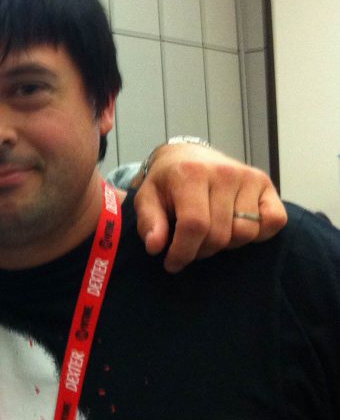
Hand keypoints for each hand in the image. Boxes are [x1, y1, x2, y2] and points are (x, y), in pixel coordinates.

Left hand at [134, 142, 287, 272]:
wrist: (188, 155)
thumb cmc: (166, 182)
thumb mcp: (146, 198)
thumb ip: (148, 222)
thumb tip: (155, 247)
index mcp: (191, 174)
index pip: (195, 225)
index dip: (183, 252)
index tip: (172, 264)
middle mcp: (224, 172)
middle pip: (220, 234)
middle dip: (201, 251)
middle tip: (190, 247)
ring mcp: (248, 177)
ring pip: (246, 232)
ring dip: (227, 244)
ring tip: (210, 234)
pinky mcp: (266, 183)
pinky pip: (274, 221)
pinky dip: (259, 233)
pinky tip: (237, 227)